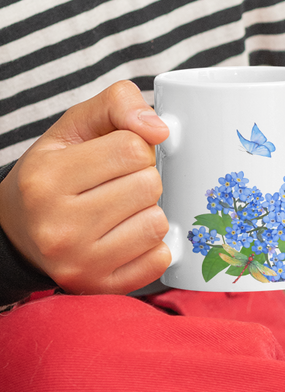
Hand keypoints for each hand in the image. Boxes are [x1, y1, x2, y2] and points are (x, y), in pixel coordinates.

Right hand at [0, 82, 170, 294]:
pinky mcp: (98, 287)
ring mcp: (79, 262)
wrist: (18, 232)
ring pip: (157, 223)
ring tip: (121, 210)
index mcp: (47, 179)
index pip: (132, 149)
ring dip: (148, 211)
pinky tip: (127, 236)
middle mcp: (58, 227)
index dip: (135, 147)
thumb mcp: (73, 127)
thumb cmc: (52, 174)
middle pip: (149, 186)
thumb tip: (159, 129)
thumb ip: (118, 104)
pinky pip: (159, 260)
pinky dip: (152, 246)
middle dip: (142, 178)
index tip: (117, 156)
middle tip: (118, 184)